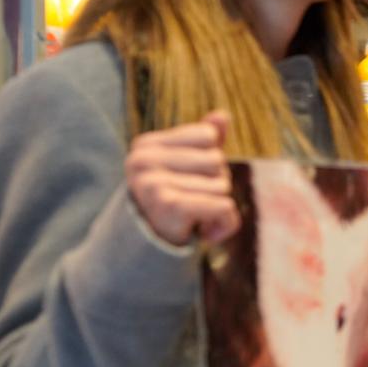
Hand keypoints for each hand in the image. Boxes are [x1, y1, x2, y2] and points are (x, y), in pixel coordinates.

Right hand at [126, 111, 238, 246]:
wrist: (151, 251)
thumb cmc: (174, 202)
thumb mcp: (187, 167)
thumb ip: (204, 139)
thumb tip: (222, 115)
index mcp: (146, 145)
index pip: (208, 136)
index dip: (210, 160)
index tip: (189, 180)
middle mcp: (143, 161)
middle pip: (217, 161)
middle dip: (216, 185)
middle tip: (193, 203)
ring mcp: (153, 183)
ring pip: (222, 186)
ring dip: (218, 207)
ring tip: (195, 218)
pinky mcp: (169, 206)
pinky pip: (223, 206)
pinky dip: (224, 224)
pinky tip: (204, 233)